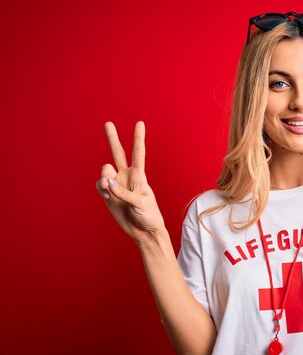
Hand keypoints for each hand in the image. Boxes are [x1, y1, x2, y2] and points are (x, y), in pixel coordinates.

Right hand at [95, 121, 165, 244]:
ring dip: (105, 179)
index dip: (138, 138)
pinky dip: (103, 191)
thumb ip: (123, 192)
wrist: (144, 231)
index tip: (140, 123)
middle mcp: (127, 176)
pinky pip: (100, 186)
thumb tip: (107, 182)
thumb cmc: (149, 215)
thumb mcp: (141, 202)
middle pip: (118, 153)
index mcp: (139, 176)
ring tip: (111, 190)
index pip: (138, 153)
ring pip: (105, 172)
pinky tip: (109, 198)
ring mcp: (116, 185)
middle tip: (108, 123)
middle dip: (112, 138)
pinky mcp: (108, 195)